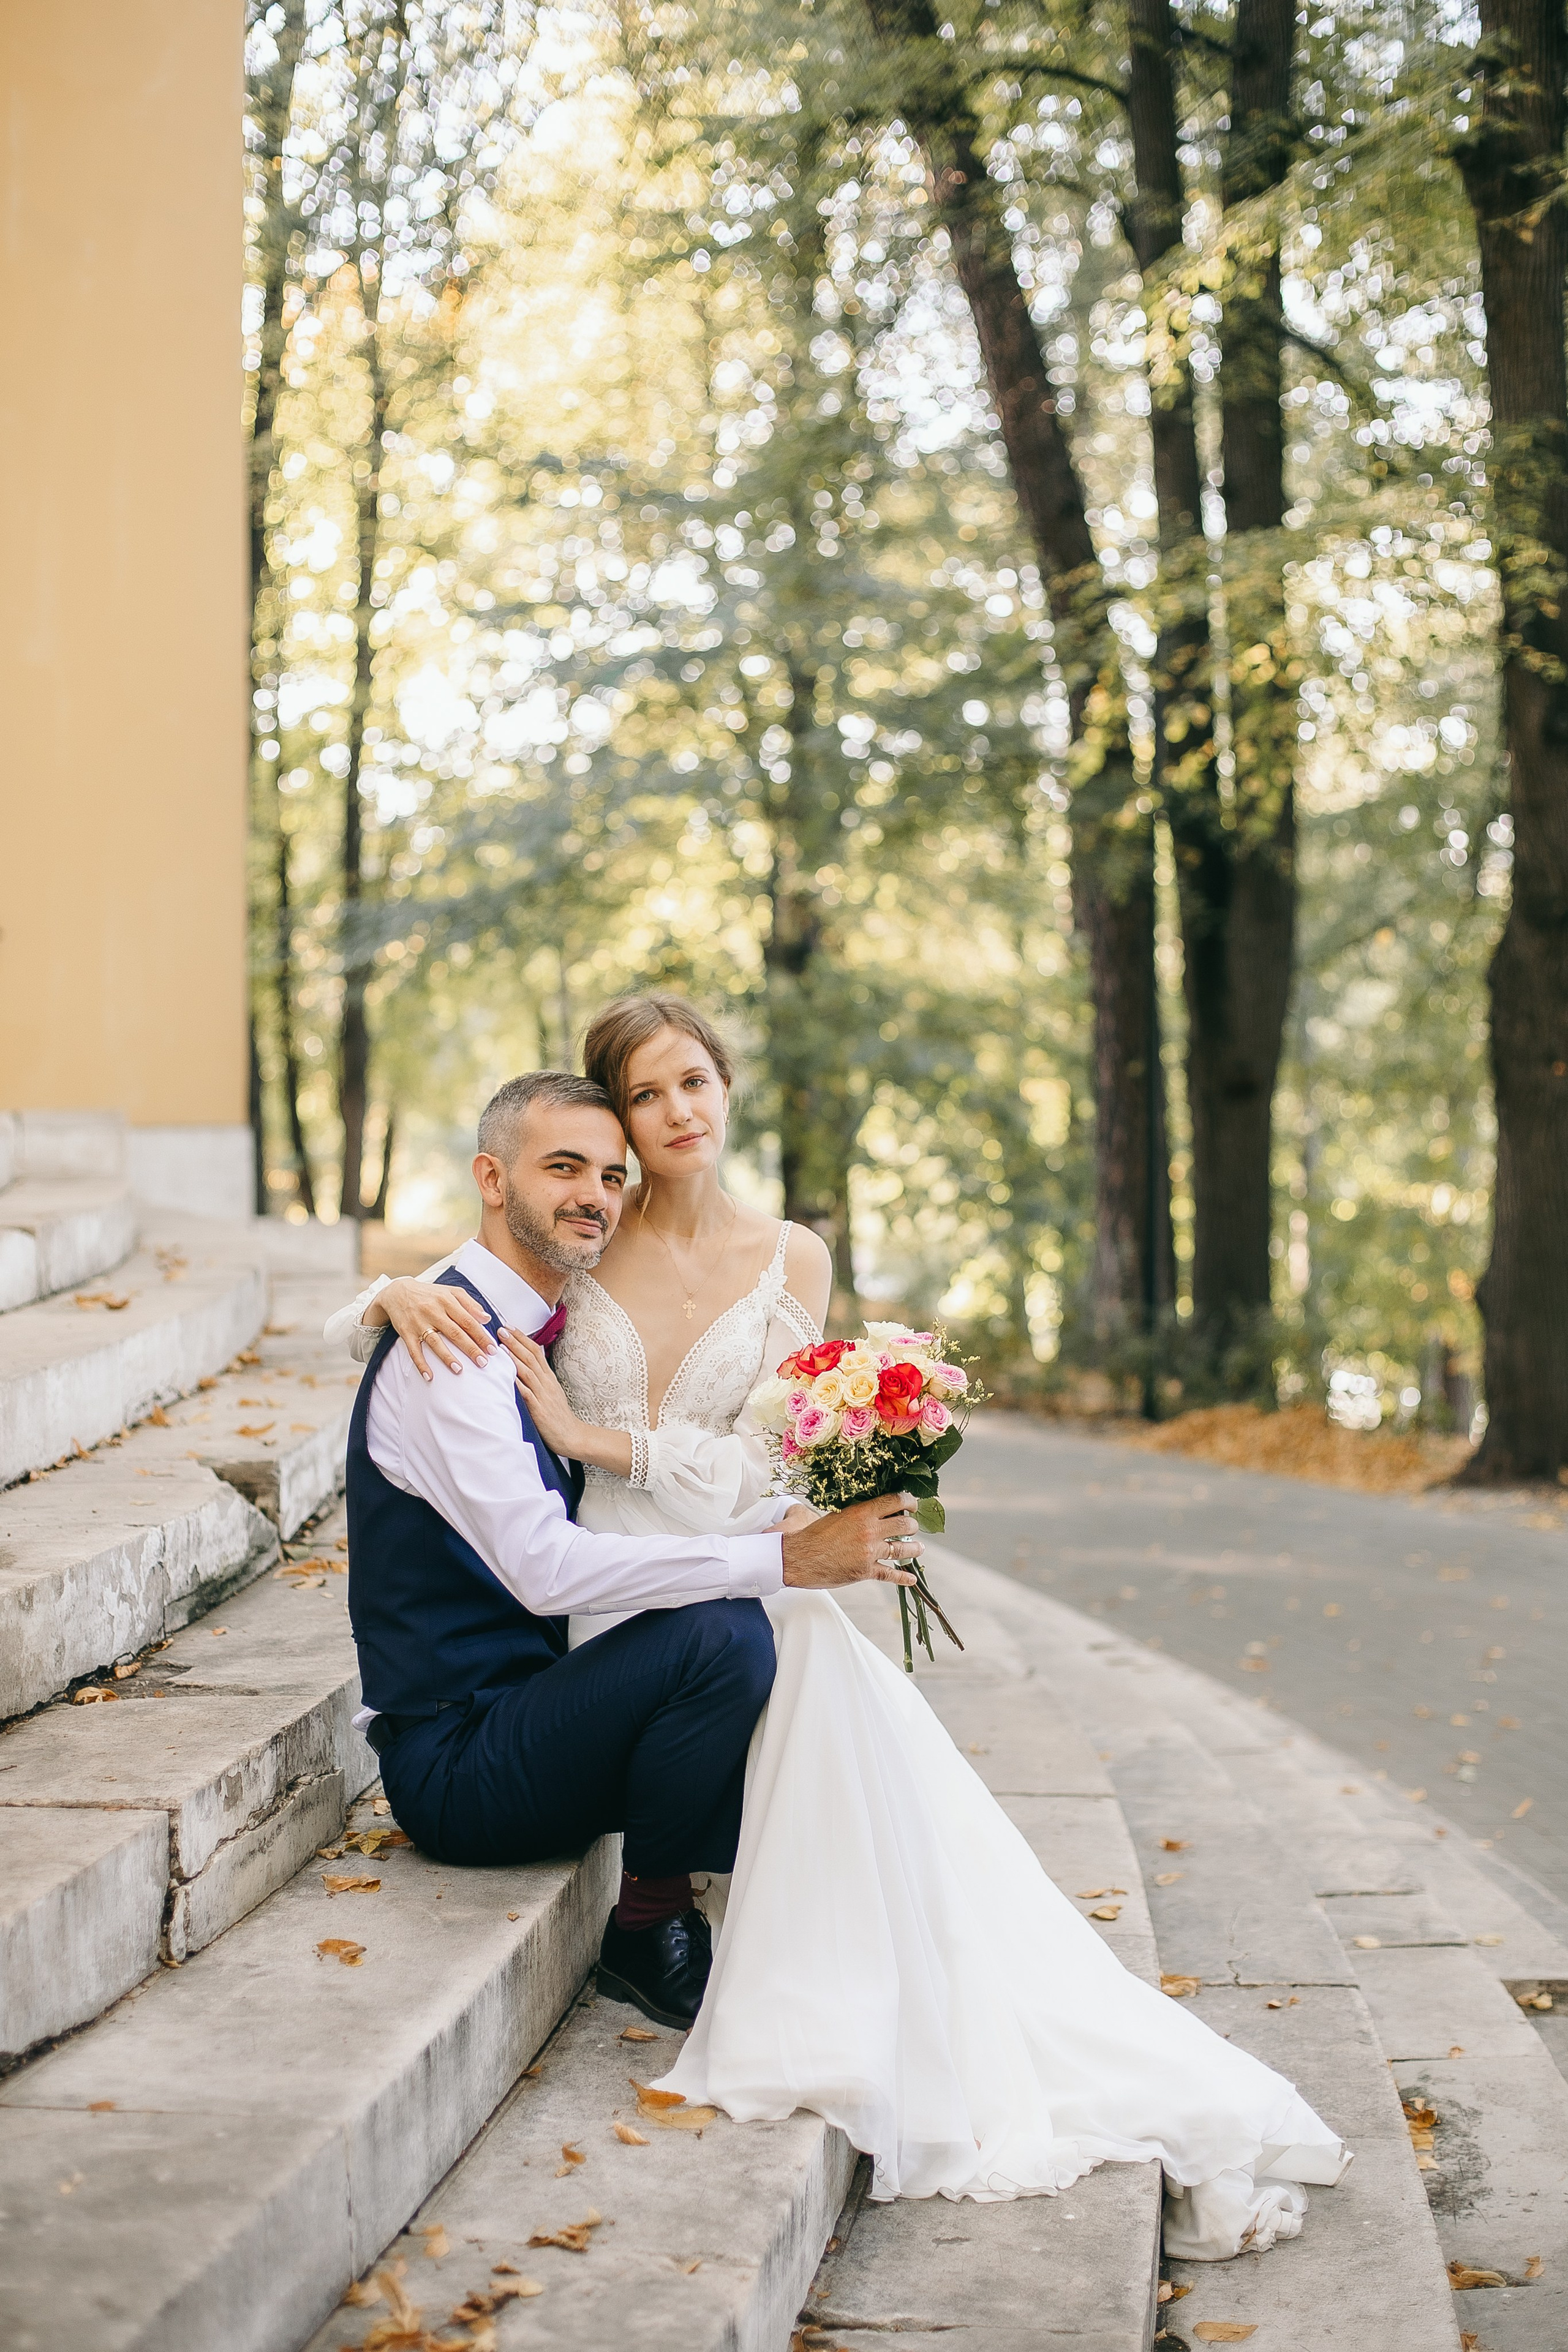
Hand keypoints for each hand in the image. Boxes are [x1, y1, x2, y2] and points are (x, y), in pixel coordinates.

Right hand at [376, 1278, 494, 1380]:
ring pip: (435, 1342)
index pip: (468, 1320)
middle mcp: (433, 1312)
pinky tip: (429, 1376)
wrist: (398, 1292)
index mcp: (447, 1301)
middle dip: (470, 1348)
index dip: (481, 1335)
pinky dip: (421, 1364)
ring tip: (459, 1370)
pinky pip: (414, 1351)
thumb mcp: (451, 1292)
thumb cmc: (430, 1294)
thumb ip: (470, 1303)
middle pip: (455, 1332)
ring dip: (447, 1357)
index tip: (492, 1348)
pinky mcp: (406, 1333)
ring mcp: (419, 1323)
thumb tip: (486, 1318)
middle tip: (483, 1362)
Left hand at [499, 1329, 588, 1457]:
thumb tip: (526, 1364)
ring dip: (514, 1357)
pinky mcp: (539, 1409)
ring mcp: (543, 1395)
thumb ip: (539, 1378)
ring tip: (501, 1345)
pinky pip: (527, 1393)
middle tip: (502, 1329)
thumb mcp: (551, 1391)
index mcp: (549, 1377)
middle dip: (516, 1342)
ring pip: (528, 1371)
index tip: (510, 1327)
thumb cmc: (557, 1415)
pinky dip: (517, 1383)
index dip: (522, 1338)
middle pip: (531, 1357)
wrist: (571, 1435)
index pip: (536, 1352)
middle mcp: (546, 1383)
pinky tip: (507, 1375)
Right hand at [781, 1493, 920, 1589]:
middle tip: (913, 1525)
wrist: (799, 1558)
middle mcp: (869, 1531)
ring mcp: (869, 1552)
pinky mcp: (865, 1571)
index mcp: (861, 1513)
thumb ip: (855, 1511)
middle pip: (903, 1524)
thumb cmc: (812, 1535)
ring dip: (914, 1548)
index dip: (908, 1501)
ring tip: (919, 1548)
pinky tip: (911, 1579)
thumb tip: (869, 1507)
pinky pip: (890, 1574)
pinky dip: (903, 1578)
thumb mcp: (835, 1514)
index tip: (912, 1503)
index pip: (893, 1501)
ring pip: (902, 1549)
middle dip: (912, 1524)